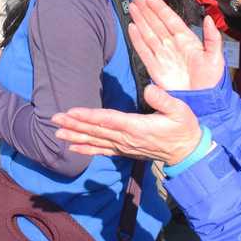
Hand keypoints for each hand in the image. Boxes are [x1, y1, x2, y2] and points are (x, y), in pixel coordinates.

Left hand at [52, 84, 201, 165]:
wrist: (186, 152)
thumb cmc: (184, 128)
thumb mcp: (180, 110)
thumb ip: (163, 100)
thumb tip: (149, 89)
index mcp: (136, 127)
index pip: (108, 120)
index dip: (88, 117)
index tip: (71, 112)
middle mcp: (126, 139)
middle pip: (95, 130)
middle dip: (74, 125)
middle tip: (55, 119)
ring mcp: (124, 146)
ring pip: (95, 141)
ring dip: (75, 136)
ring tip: (57, 133)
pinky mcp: (124, 151)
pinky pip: (101, 151)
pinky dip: (86, 149)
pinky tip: (72, 148)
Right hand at [128, 0, 224, 90]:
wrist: (202, 102)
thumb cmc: (211, 81)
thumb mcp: (216, 58)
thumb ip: (212, 38)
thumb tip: (208, 19)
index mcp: (187, 40)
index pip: (171, 19)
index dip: (160, 8)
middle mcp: (172, 45)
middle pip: (156, 23)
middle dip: (146, 9)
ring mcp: (163, 56)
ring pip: (148, 34)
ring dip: (140, 20)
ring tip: (131, 6)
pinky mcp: (155, 68)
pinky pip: (144, 51)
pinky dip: (137, 40)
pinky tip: (131, 27)